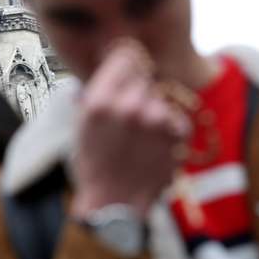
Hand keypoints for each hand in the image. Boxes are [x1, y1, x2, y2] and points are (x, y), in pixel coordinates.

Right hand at [70, 39, 189, 219]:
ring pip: (158, 96)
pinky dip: (167, 127)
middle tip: (127, 112)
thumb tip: (114, 54)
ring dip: (151, 109)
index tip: (126, 67)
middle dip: (136, 88)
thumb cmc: (93, 162)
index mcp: (99, 101)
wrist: (114, 204)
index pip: (125, 55)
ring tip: (139, 133)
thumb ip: (99, 87)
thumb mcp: (83, 121)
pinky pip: (174, 115)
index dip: (126, 60)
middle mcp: (128, 106)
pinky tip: (152, 143)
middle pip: (143, 75)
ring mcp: (154, 119)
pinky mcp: (175, 133)